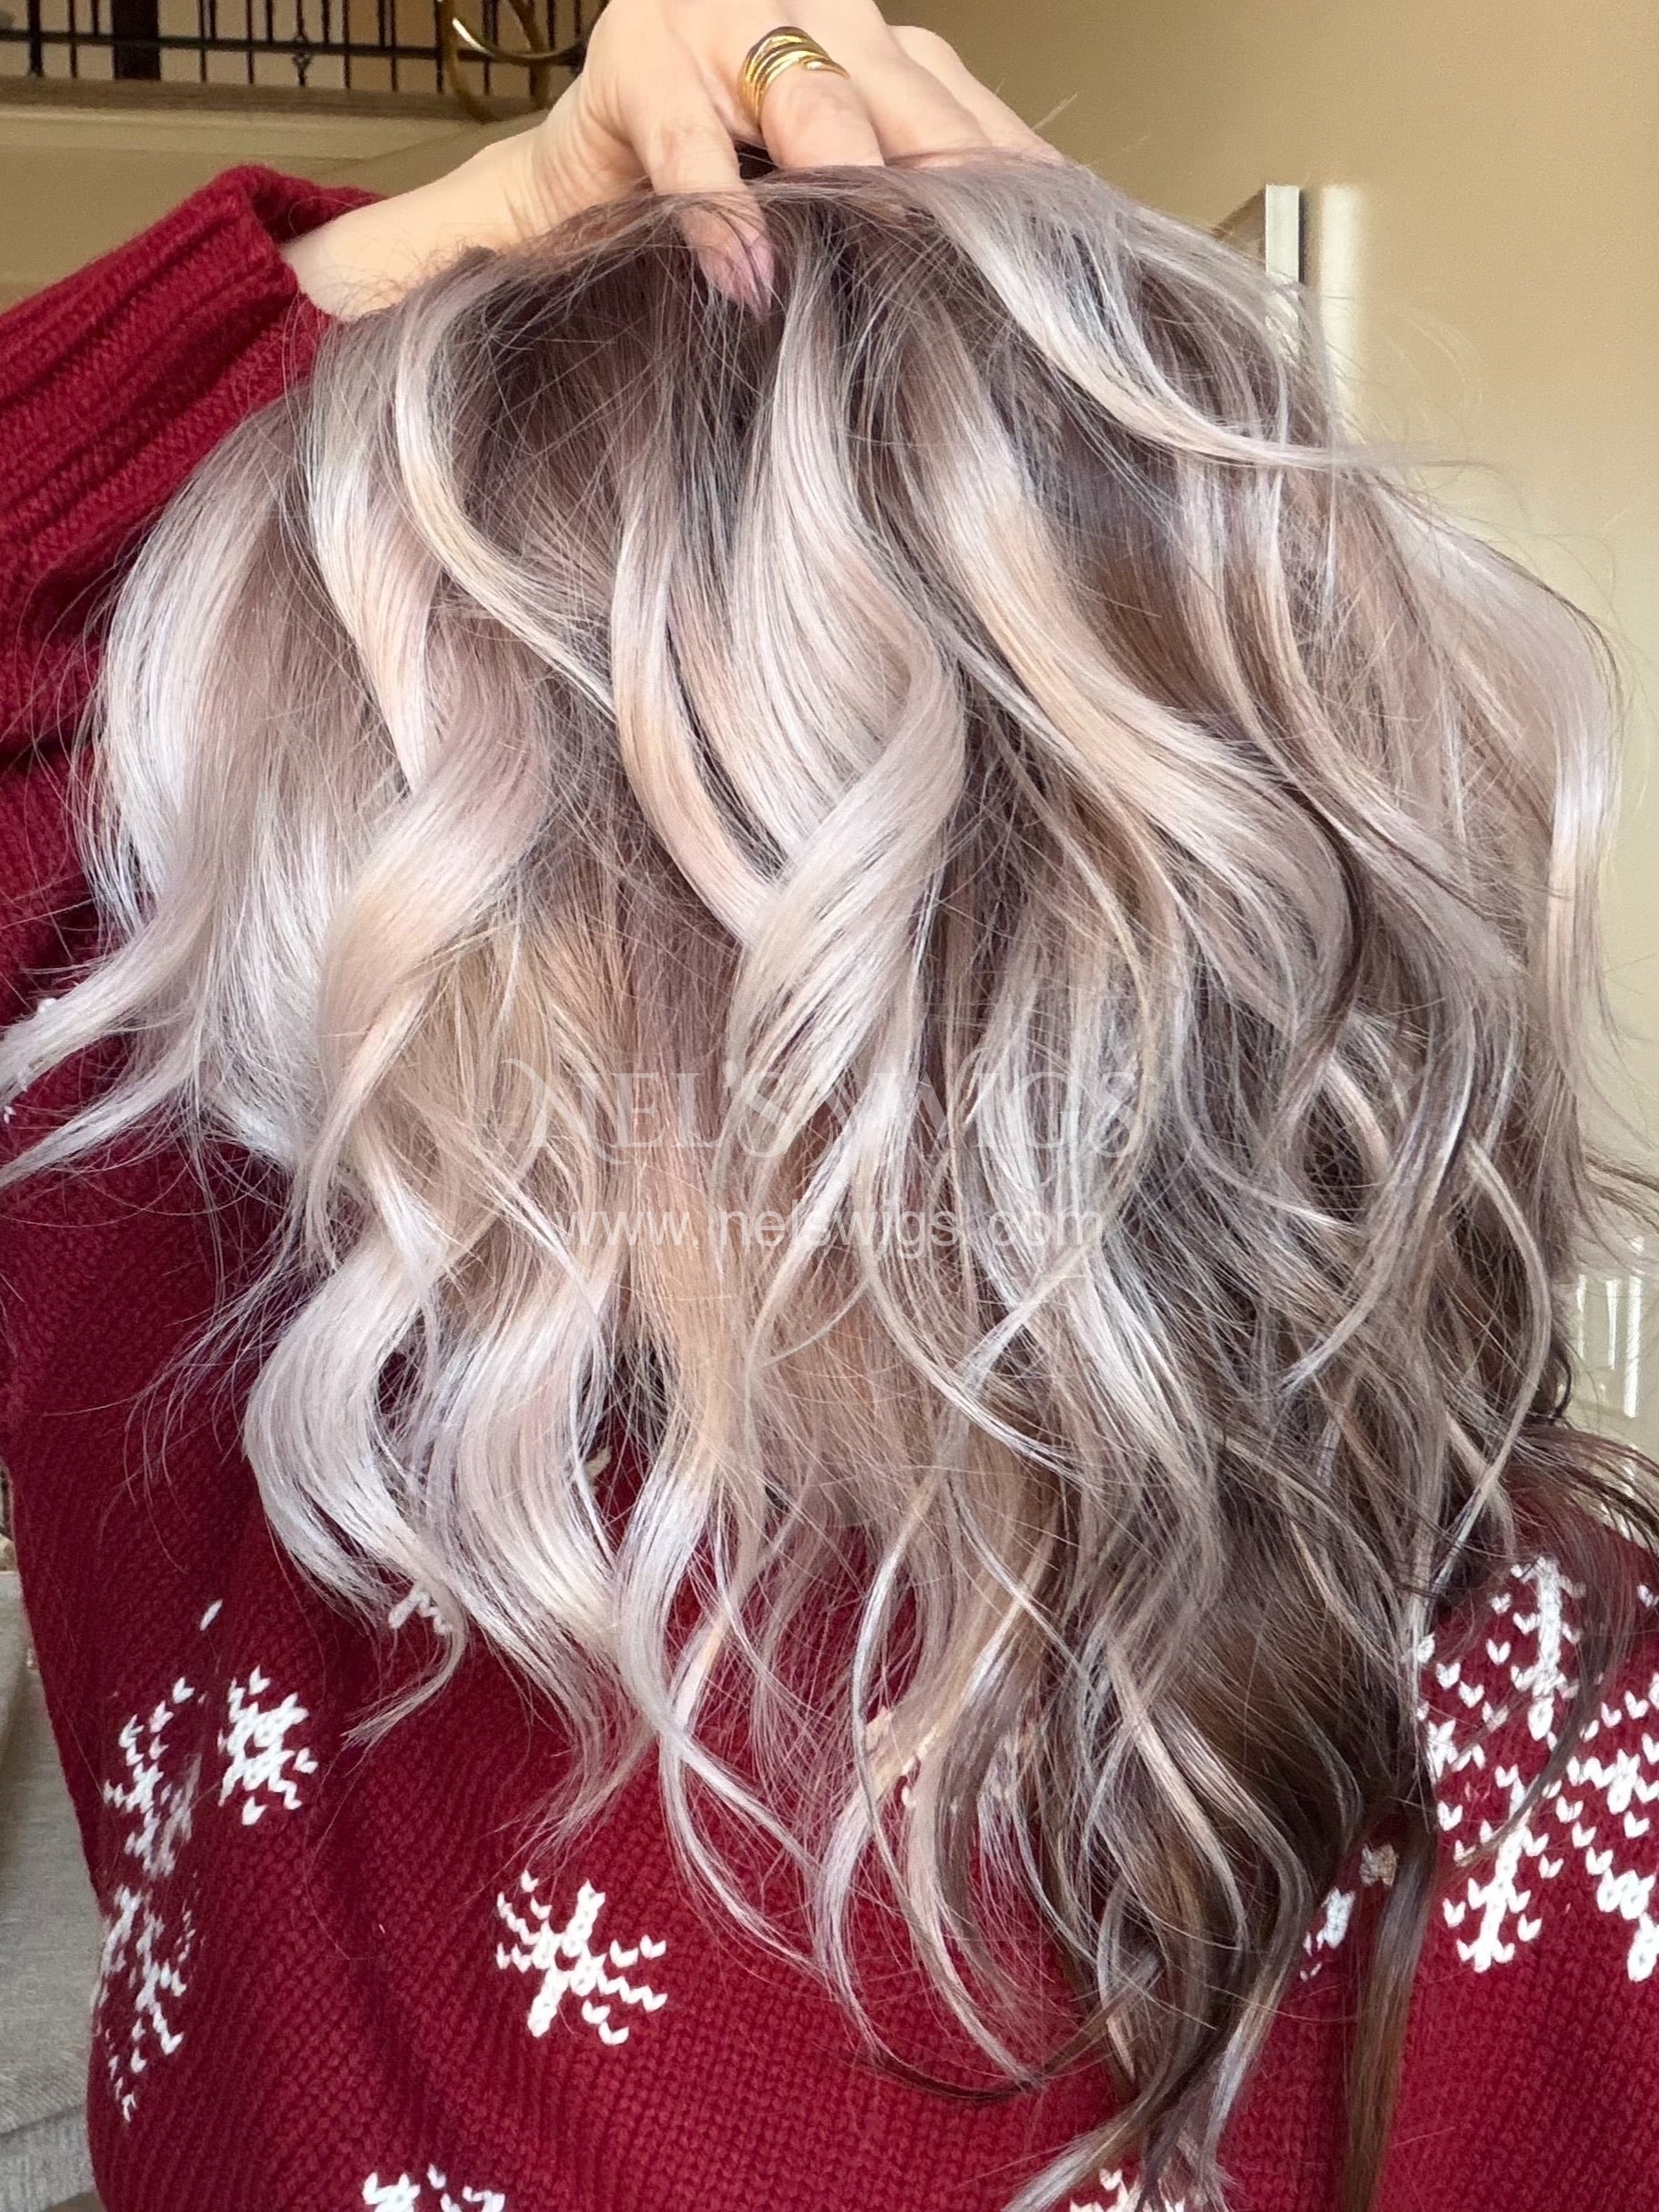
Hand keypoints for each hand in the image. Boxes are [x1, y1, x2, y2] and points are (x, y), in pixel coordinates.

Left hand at [281, 0, 1053, 316]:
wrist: (641, 115)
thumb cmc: (588, 182)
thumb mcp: (503, 207)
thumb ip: (429, 244)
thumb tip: (320, 288)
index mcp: (636, 58)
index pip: (679, 135)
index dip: (711, 209)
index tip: (743, 286)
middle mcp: (736, 17)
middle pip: (807, 91)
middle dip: (851, 165)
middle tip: (893, 240)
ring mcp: (824, 21)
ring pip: (899, 78)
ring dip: (953, 160)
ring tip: (1008, 238)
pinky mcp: (891, 44)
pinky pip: (959, 86)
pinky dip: (1005, 152)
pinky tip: (1055, 216)